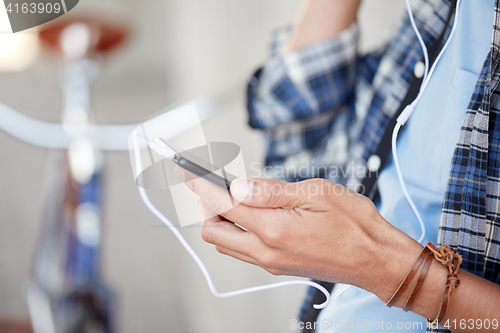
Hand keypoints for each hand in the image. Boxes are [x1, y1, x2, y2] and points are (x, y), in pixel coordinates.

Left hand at [175, 167, 422, 301]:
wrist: (376, 261)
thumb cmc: (355, 225)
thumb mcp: (316, 193)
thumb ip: (270, 191)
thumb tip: (236, 185)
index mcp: (272, 229)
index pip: (221, 204)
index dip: (199, 183)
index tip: (186, 168)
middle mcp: (265, 251)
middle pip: (212, 231)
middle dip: (204, 205)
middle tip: (214, 182)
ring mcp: (270, 263)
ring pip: (225, 243)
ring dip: (219, 219)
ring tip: (235, 195)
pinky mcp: (277, 267)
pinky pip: (243, 250)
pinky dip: (236, 230)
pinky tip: (253, 213)